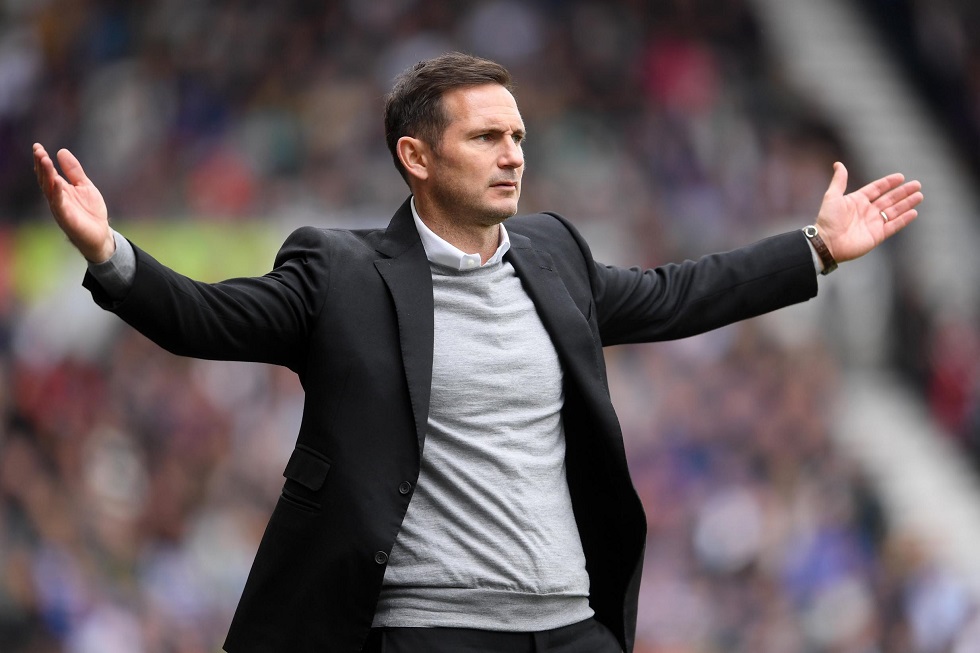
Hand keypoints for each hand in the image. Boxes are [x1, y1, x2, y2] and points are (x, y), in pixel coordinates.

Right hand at [33, 143, 114, 263]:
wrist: (100, 234)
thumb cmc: (91, 211)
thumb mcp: (85, 186)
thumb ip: (74, 171)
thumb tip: (61, 151)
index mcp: (60, 189)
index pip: (47, 172)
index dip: (42, 160)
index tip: (37, 146)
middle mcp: (56, 197)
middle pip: (45, 178)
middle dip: (41, 165)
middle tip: (38, 150)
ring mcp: (59, 207)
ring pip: (49, 189)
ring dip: (46, 174)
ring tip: (44, 160)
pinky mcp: (66, 217)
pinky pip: (59, 204)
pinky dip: (57, 193)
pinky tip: (57, 182)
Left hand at [815, 162, 921, 263]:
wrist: (827, 242)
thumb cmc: (827, 219)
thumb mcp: (832, 196)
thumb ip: (839, 181)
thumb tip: (838, 164)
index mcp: (857, 201)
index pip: (877, 189)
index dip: (888, 183)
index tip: (901, 177)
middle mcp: (867, 211)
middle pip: (889, 199)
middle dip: (903, 192)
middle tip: (917, 184)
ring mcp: (873, 223)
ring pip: (894, 211)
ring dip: (907, 203)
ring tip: (919, 196)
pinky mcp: (877, 235)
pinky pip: (894, 226)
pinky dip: (904, 219)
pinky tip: (913, 212)